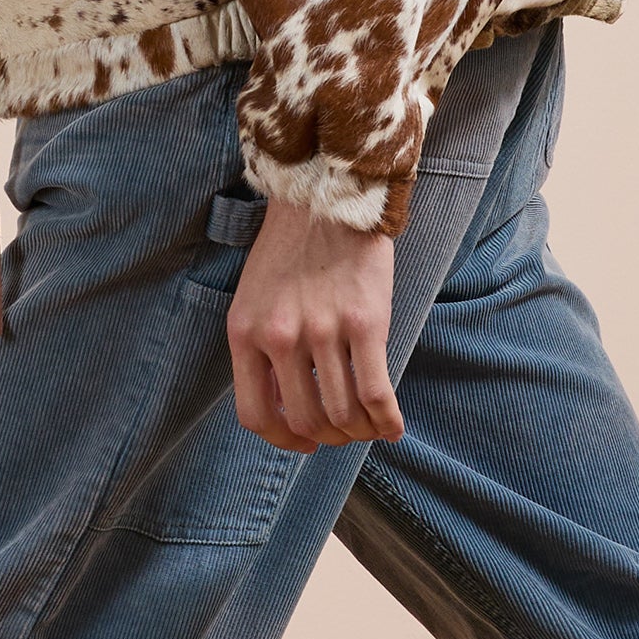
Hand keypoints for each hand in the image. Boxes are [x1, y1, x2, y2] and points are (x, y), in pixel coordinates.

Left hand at [228, 198, 402, 453]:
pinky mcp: (365, 322)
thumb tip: (286, 408)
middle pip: (305, 421)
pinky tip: (393, 427)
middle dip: (327, 438)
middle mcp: (280, 337)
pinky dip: (387, 421)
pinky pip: (375, 393)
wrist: (328, 196)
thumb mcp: (255, 298)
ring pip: (342, 413)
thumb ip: (262, 349)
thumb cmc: (292, 248)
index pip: (256, 415)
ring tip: (368, 426)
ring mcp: (323, 331)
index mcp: (245, 333)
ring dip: (358, 432)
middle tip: (343, 432)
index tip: (303, 442)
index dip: (282, 440)